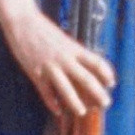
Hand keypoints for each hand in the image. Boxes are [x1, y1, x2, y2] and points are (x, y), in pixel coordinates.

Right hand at [13, 4, 113, 122]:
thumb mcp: (63, 39)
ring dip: (76, 103)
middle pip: (86, 79)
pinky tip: (57, 111)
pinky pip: (46, 93)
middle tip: (106, 103)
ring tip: (82, 112)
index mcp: (73, 48)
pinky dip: (52, 103)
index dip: (107, 73)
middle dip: (98, 93)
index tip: (112, 83)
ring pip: (66, 90)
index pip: (96, 62)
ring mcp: (50, 67)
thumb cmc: (43, 29)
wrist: (22, 23)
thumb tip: (85, 66)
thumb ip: (73, 52)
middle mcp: (64, 59)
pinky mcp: (35, 74)